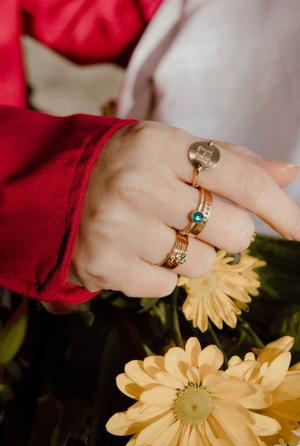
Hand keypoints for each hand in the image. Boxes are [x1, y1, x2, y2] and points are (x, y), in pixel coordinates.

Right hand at [69, 121, 299, 296]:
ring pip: (200, 265)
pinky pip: (166, 287)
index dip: (279, 207)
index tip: (299, 229)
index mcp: (160, 145)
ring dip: (190, 254)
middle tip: (196, 220)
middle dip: (226, 232)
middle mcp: (138, 184)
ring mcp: (118, 228)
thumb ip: (230, 161)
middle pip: (231, 232)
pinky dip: (160, 275)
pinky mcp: (104, 266)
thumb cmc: (125, 167)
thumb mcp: (169, 150)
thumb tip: (289, 172)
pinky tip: (135, 252)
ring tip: (156, 233)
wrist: (55, 189)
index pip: (241, 178)